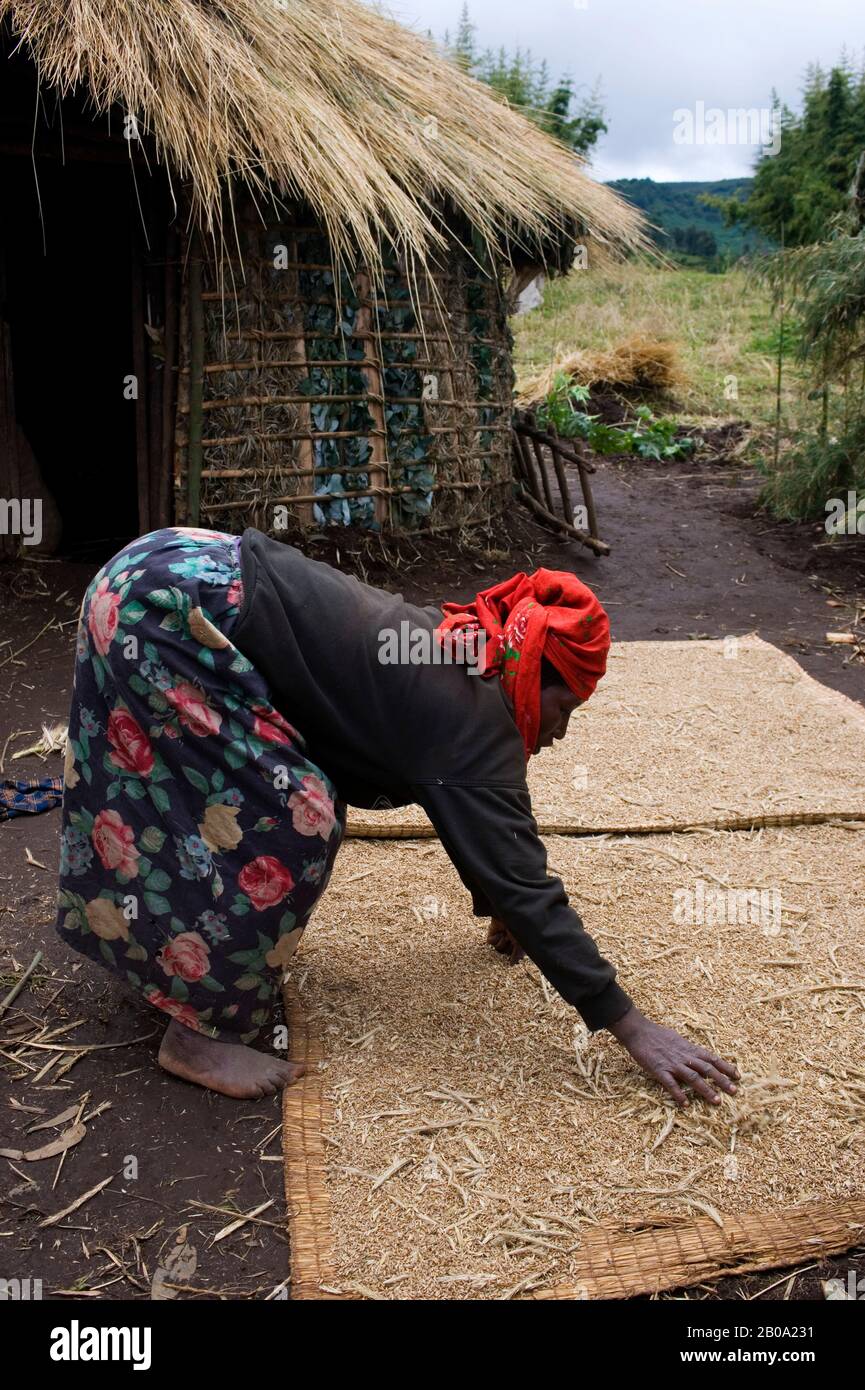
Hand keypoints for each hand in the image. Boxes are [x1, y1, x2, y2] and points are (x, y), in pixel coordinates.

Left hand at [486, 917, 524, 965]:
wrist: (508, 912)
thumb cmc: (518, 926)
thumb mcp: (521, 942)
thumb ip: (518, 954)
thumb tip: (513, 964)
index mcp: (519, 941)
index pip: (515, 955)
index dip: (515, 954)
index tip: (516, 947)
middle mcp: (510, 939)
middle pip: (506, 953)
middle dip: (509, 946)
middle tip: (511, 937)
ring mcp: (501, 936)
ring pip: (498, 949)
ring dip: (502, 941)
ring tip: (505, 933)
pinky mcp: (492, 932)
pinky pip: (490, 943)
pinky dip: (495, 938)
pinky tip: (499, 932)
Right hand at [609, 1006, 738, 1106]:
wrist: (638, 1031)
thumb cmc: (657, 1034)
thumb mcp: (677, 1039)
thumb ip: (688, 1049)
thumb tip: (698, 1056)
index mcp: (689, 1048)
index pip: (711, 1058)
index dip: (725, 1067)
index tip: (737, 1076)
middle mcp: (684, 1057)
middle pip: (707, 1069)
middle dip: (722, 1081)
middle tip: (735, 1091)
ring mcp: (672, 1064)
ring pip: (693, 1078)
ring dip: (706, 1090)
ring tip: (717, 1101)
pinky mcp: (659, 1071)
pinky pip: (671, 1084)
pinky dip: (678, 1094)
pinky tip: (685, 1104)